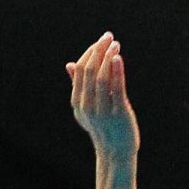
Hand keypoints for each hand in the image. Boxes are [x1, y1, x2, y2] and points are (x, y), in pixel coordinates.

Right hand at [66, 32, 139, 160]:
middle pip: (89, 71)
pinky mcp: (119, 113)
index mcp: (78, 102)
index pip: (80, 70)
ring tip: (116, 45)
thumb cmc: (103, 126)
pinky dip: (117, 72)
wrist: (115, 151)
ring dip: (108, 58)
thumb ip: (79, 86)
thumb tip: (69, 64)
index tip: (101, 41)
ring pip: (102, 78)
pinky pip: (117, 89)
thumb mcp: (87, 107)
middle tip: (109, 37)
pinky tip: (118, 58)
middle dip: (99, 51)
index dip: (90, 52)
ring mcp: (102, 110)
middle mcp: (87, 106)